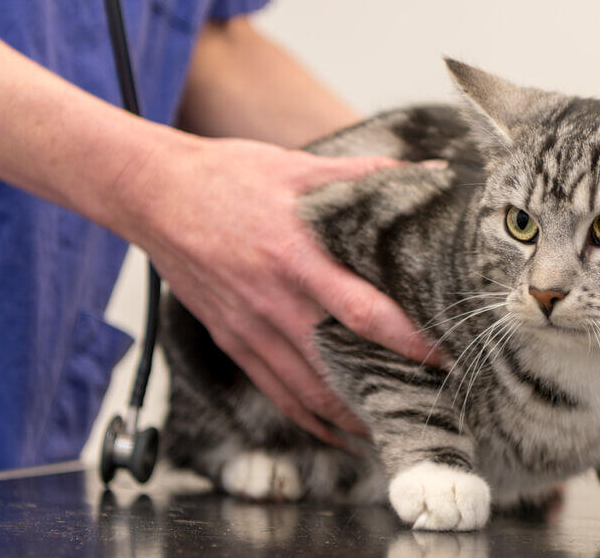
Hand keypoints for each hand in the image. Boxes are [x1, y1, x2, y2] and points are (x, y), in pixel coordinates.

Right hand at [122, 134, 440, 444]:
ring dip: (353, 417)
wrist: (155, 195)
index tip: (444, 356)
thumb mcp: (297, 167)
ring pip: (308, 393)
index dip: (407, 341)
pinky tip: (338, 432)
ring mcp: (250, 329)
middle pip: (339, 367)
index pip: (363, 313)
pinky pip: (276, 392)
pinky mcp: (233, 341)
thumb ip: (362, 175)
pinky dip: (310, 419)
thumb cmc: (226, 177)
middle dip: (388, 390)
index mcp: (296, 257)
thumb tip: (426, 170)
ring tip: (395, 425)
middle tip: (432, 403)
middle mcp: (274, 303)